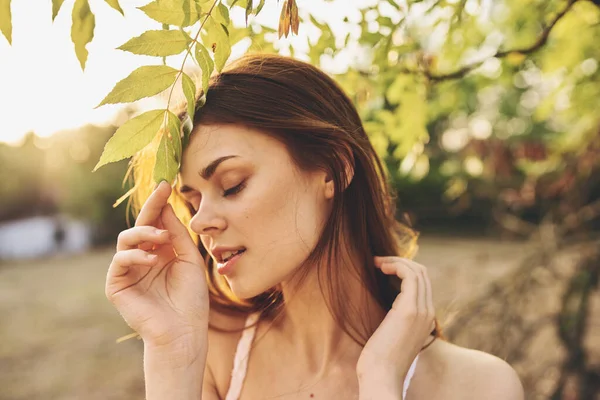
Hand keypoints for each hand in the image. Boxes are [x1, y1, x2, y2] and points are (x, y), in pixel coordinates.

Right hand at [105, 181, 208, 348]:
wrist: (184, 331)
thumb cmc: (191, 299)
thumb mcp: (189, 260)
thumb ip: (177, 235)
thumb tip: (166, 207)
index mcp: (161, 252)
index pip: (157, 223)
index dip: (160, 204)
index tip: (167, 185)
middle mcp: (143, 258)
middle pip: (141, 226)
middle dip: (151, 207)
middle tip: (161, 191)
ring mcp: (128, 271)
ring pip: (126, 239)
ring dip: (144, 233)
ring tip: (162, 238)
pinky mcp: (116, 285)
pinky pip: (120, 260)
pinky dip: (136, 255)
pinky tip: (153, 260)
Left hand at [357, 256, 434, 391]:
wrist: (381, 377)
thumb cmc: (380, 359)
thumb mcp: (391, 333)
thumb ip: (394, 318)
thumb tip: (385, 305)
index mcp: (426, 318)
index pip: (423, 283)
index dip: (404, 270)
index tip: (382, 268)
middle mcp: (428, 312)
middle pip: (422, 274)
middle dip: (400, 261)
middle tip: (378, 261)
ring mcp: (421, 311)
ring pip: (417, 271)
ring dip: (396, 261)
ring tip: (376, 262)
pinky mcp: (408, 310)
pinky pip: (409, 275)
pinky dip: (395, 265)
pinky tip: (380, 266)